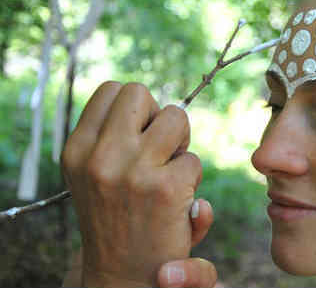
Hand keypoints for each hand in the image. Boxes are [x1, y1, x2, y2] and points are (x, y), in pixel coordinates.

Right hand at [61, 81, 216, 286]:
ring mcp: (133, 171)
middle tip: (158, 149)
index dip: (135, 109)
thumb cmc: (115, 217)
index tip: (139, 136)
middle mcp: (100, 156)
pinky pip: (194, 160)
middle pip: (141, 92)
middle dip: (157, 115)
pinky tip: (178, 200)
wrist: (122, 276)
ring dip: (180, 142)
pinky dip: (192, 176)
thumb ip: (111, 135)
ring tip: (170, 170)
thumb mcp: (92, 174)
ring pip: (176, 117)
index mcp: (77, 149)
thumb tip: (155, 108)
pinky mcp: (165, 188)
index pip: (112, 90)